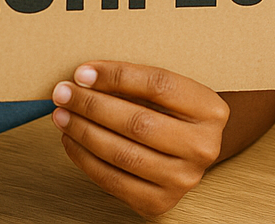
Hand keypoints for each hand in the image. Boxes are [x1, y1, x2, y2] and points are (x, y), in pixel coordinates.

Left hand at [51, 62, 228, 216]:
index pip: (159, 85)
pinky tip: (72, 141)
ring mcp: (183, 178)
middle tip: (64, 93)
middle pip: (138, 122)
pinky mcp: (159, 201)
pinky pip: (112, 180)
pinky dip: (85, 159)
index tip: (84, 73)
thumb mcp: (172, 94)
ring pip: (122, 153)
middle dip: (92, 106)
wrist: (193, 153)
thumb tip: (86, 78)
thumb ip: (139, 84)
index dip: (117, 76)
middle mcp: (203, 146)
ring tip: (63, 115)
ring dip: (84, 132)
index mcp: (211, 110)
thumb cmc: (176, 116)